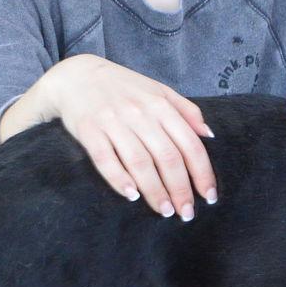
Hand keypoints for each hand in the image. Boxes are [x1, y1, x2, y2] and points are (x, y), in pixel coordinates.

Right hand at [5, 54, 216, 218]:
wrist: (76, 74)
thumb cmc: (123, 87)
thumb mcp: (158, 90)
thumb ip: (186, 110)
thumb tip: (209, 134)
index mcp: (160, 105)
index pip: (189, 144)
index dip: (202, 173)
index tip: (208, 197)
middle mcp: (139, 113)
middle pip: (167, 157)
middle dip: (180, 189)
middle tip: (186, 213)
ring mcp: (113, 121)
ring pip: (139, 161)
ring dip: (155, 190)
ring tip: (164, 211)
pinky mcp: (88, 130)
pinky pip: (105, 159)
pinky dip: (119, 179)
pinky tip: (132, 196)